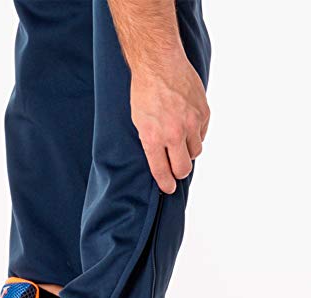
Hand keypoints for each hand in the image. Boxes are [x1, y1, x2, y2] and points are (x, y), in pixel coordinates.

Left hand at [130, 55, 209, 193]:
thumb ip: (151, 142)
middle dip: (179, 172)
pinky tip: (187, 125)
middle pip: (183, 168)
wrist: (159, 63)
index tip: (169, 189)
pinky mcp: (203, 112)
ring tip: (180, 141)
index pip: (162, 171)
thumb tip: (161, 160)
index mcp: (154, 138)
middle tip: (176, 168)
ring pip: (195, 152)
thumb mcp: (139, 122)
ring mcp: (191, 123)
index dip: (166, 184)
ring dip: (188, 151)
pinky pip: (202, 134)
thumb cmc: (144, 93)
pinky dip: (196, 134)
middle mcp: (174, 134)